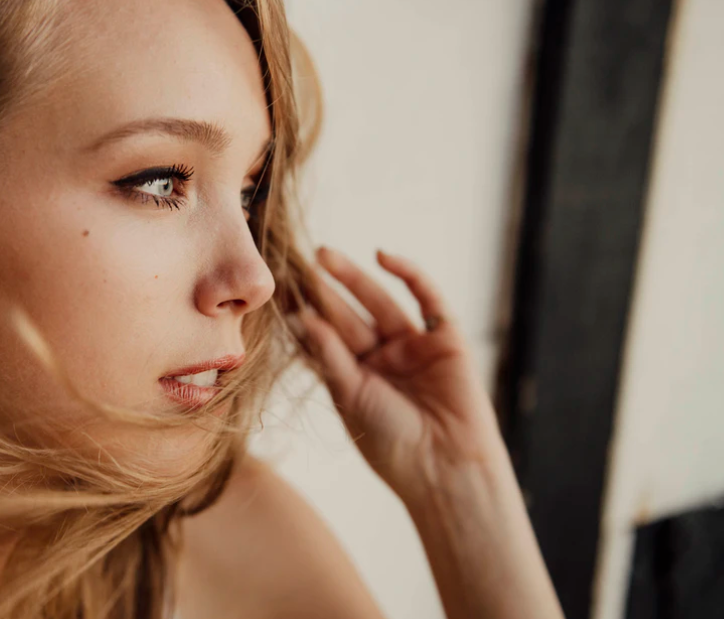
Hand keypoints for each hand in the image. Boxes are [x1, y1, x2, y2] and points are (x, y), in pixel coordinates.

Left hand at [292, 246, 507, 503]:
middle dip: (324, 291)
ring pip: (379, 302)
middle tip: (297, 262)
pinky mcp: (445, 337)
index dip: (304, 314)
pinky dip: (408, 274)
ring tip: (324, 256)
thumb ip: (329, 355)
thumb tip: (302, 316)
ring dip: (354, 278)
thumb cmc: (391, 441)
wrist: (444, 467)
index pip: (326, 338)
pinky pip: (426, 298)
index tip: (277, 292)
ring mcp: (413, 346)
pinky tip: (381, 256)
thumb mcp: (351, 395)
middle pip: (348, 316)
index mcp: (355, 378)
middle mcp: (382, 359)